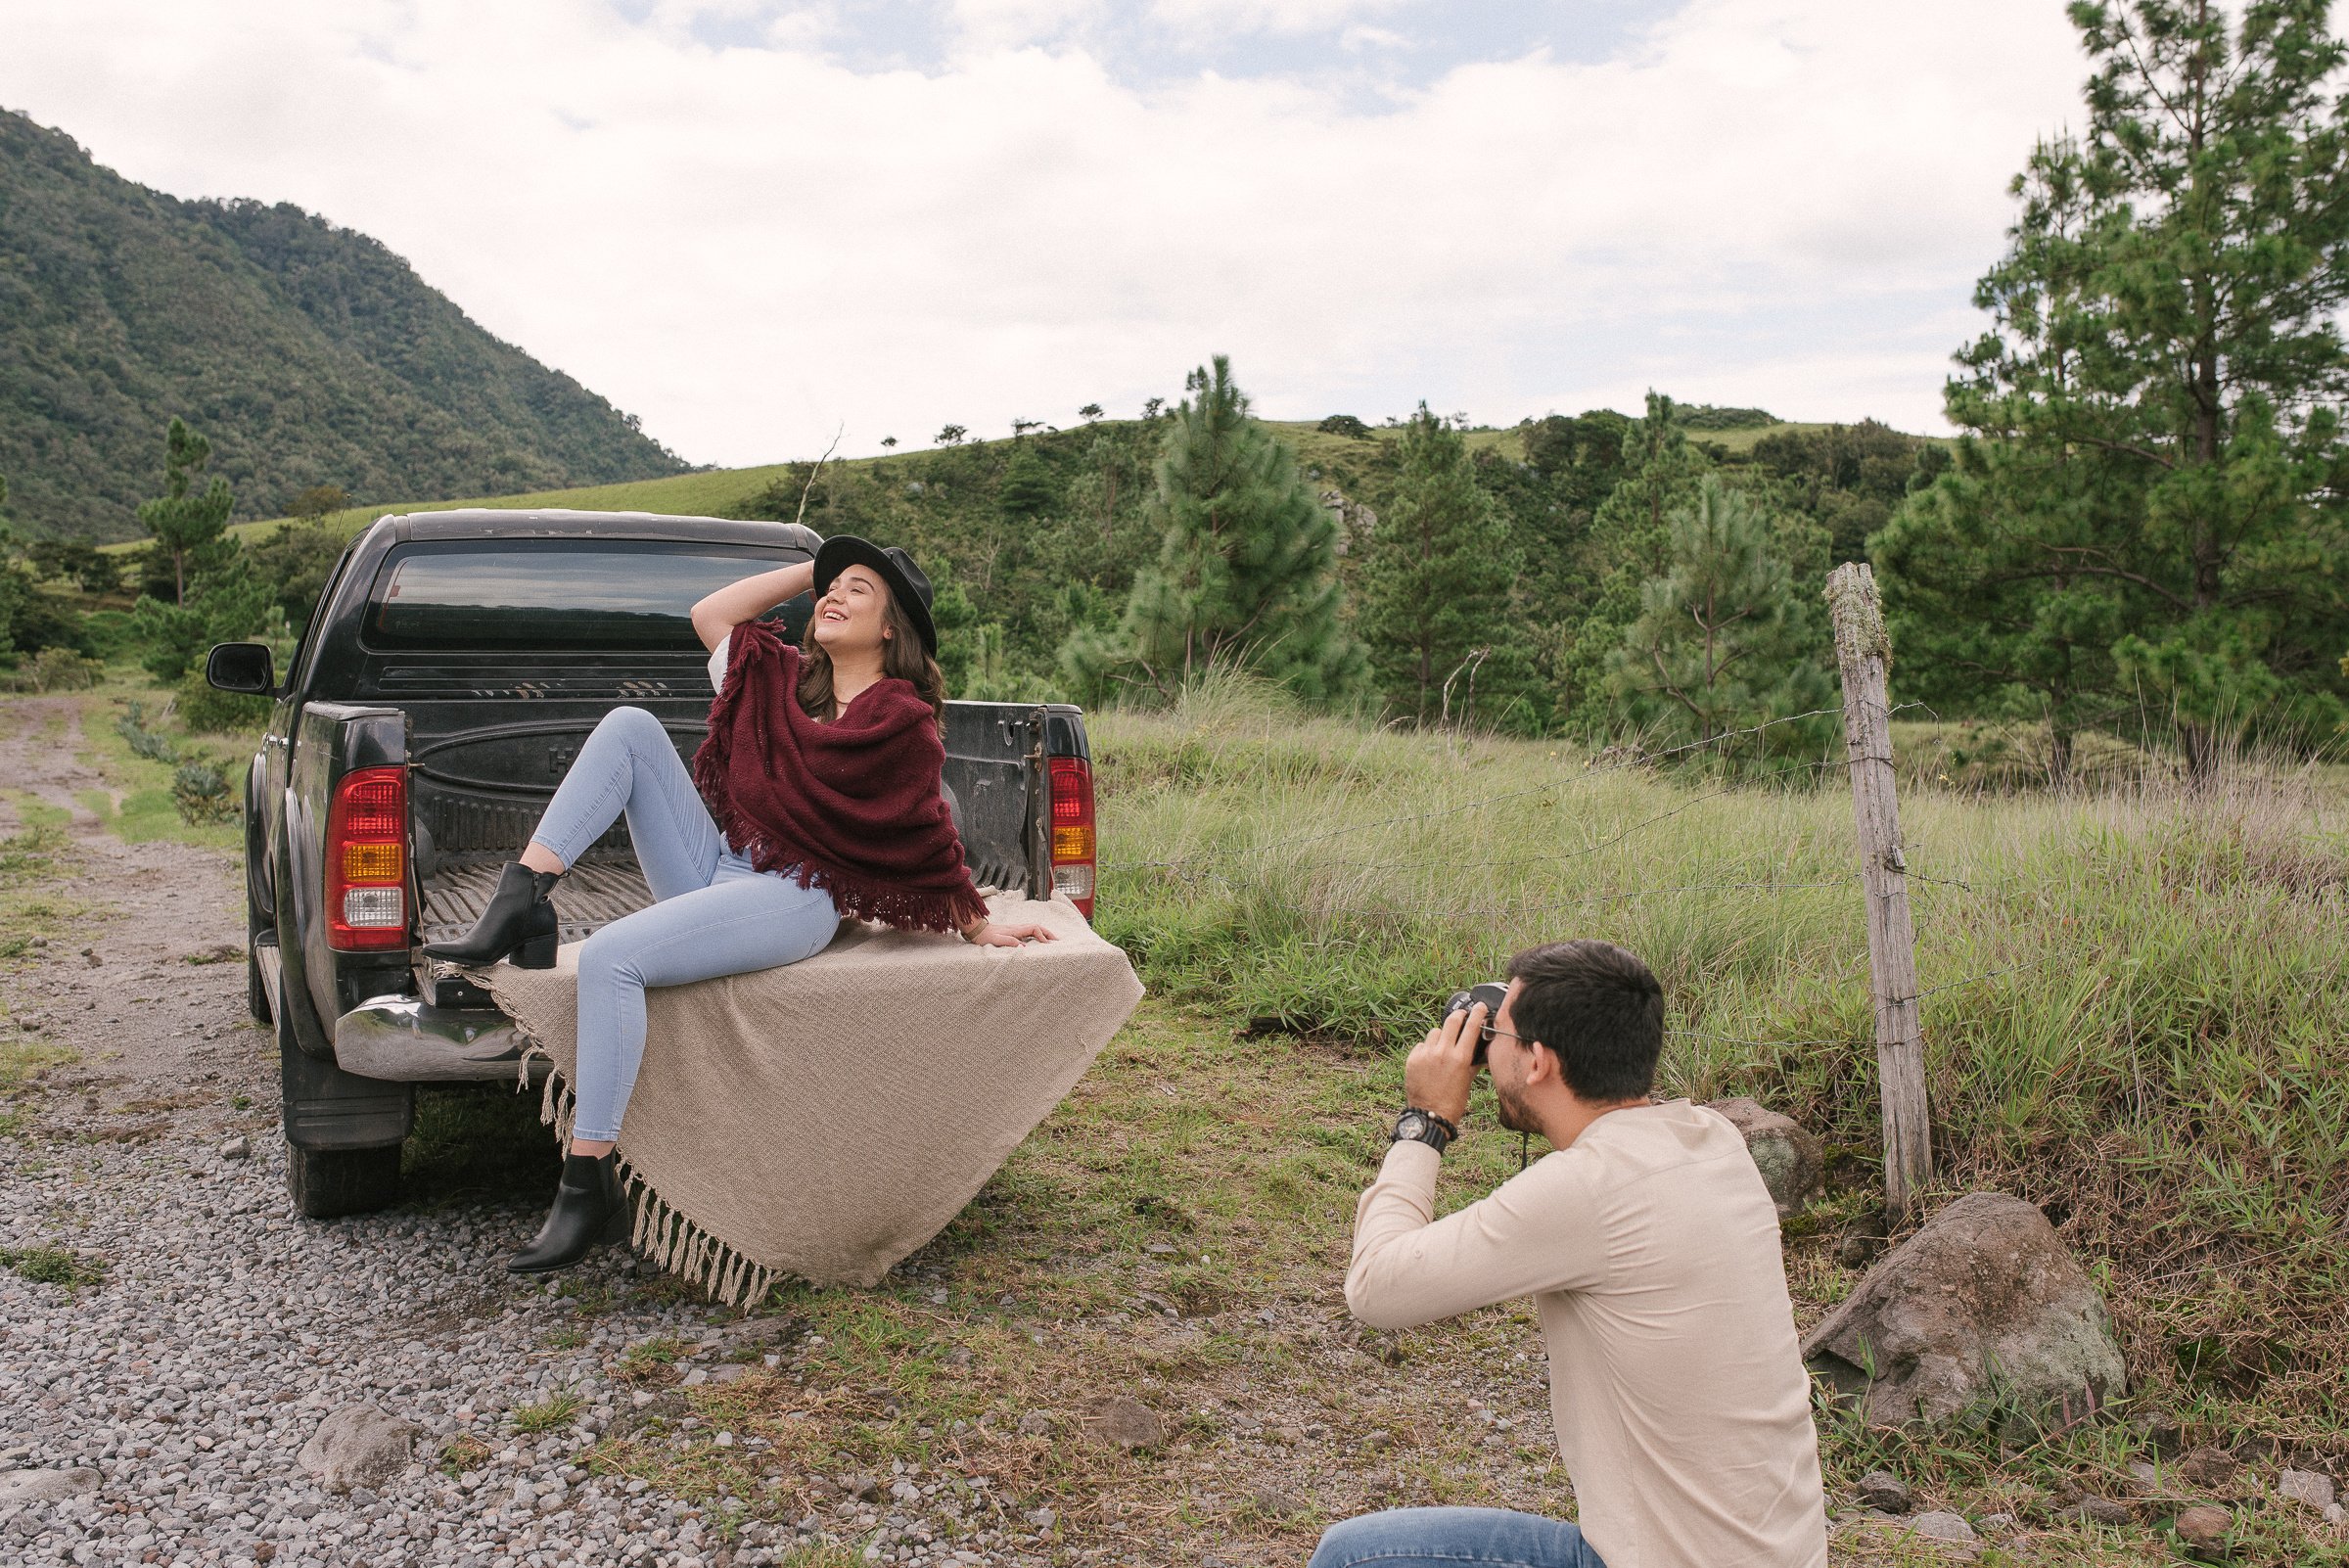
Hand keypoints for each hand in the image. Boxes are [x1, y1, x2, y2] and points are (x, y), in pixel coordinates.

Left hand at [967, 921, 1056, 947]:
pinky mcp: (1014, 931)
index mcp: (1016, 930)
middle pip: (1037, 926)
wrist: (978, 931)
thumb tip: (1023, 947)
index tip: (1047, 945)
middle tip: (1057, 941)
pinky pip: (1030, 931)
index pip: (1034, 929)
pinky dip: (1038, 934)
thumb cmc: (986, 937)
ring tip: (1052, 940)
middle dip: (1048, 933)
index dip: (1042, 936)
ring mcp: (1016, 928)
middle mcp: (1018, 927)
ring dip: (1044, 933)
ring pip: (1035, 928)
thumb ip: (1009, 942)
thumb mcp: (996, 940)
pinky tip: (1040, 939)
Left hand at [1402, 1002, 1482, 1128]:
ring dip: (1441, 1035)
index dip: (1477, 1014)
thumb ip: (1474, 1062)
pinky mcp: (1412, 1059)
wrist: (1430, 1115)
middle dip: (1458, 1016)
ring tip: (1443, 1046)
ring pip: (1434, 1032)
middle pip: (1451, 1021)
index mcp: (1460, 1058)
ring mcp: (1425, 1055)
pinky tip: (1430, 1060)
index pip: (1471, 1027)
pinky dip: (1427, 1048)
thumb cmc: (1453, 1101)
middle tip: (1461, 1016)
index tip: (1480, 1007)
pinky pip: (1421, 1045)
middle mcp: (1442, 1053)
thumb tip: (1481, 1052)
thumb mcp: (1468, 1080)